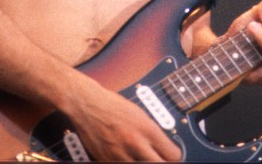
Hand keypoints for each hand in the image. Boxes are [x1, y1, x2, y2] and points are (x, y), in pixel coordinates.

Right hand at [65, 76, 181, 160]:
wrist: (87, 105)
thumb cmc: (113, 106)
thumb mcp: (140, 115)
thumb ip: (153, 134)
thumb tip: (165, 150)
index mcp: (147, 129)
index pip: (173, 155)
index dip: (174, 157)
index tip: (171, 156)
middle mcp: (136, 143)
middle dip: (161, 163)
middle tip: (158, 159)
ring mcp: (120, 155)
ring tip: (140, 157)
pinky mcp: (106, 160)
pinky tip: (127, 157)